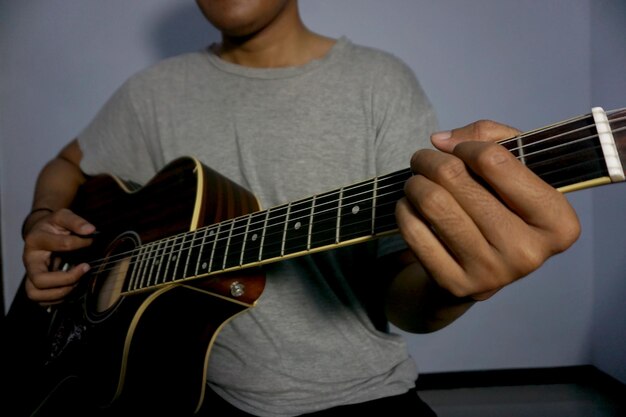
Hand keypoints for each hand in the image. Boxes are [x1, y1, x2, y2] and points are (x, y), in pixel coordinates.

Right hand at [22, 208, 94, 304]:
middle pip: (40, 279)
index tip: (91, 240)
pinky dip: (57, 298)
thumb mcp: (63, 216)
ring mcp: (30, 273)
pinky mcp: (34, 283)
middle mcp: (30, 260)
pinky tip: (70, 287)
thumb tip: (91, 230)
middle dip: (67, 279)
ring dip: (61, 292)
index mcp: (36, 240)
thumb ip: (76, 221)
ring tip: (77, 282)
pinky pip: (41, 300)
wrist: (40, 232)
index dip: (81, 243)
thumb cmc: (52, 226)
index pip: (62, 245)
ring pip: (36, 294)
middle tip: (85, 269)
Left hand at [396, 120, 580, 299]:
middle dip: (431, 160)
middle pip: (456, 179)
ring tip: (416, 180)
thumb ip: (490, 138)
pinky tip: (411, 206)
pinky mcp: (455, 284)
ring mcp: (490, 273)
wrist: (481, 272)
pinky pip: (413, 230)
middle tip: (423, 159)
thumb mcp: (514, 170)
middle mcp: (528, 252)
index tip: (459, 149)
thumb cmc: (502, 210)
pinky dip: (404, 209)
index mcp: (557, 223)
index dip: (468, 146)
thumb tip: (442, 141)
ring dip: (414, 182)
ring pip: (432, 202)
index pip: (496, 161)